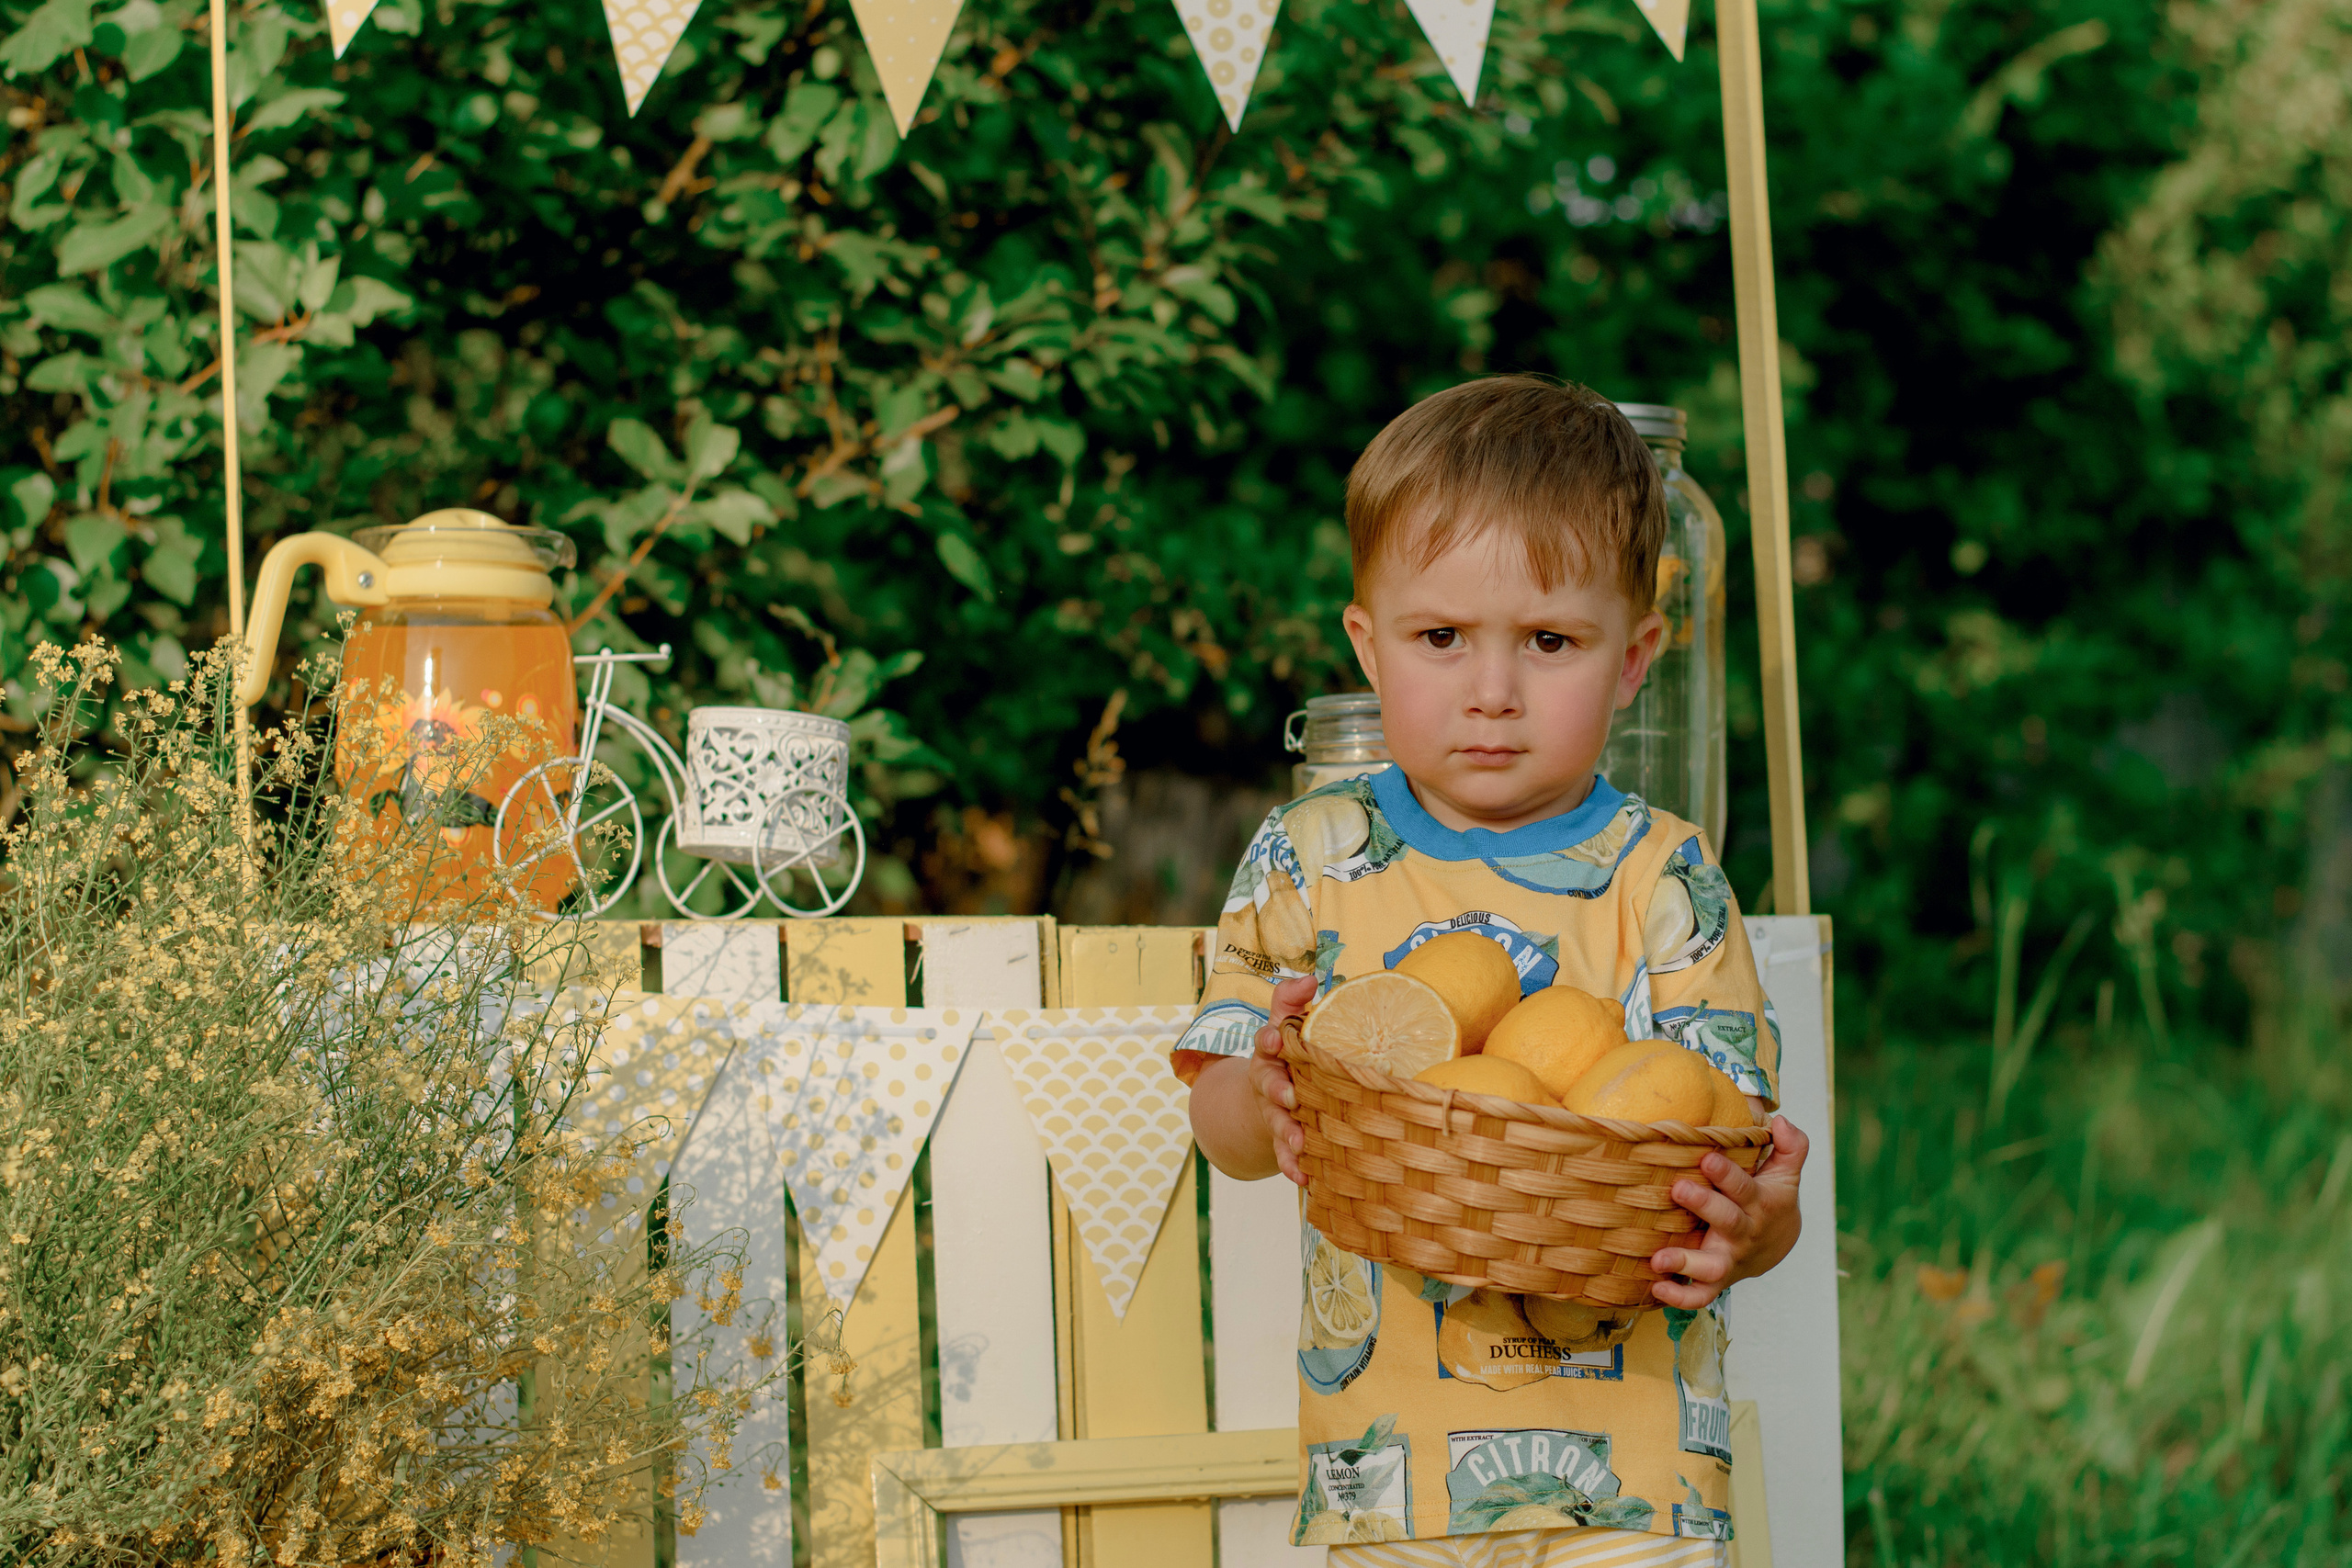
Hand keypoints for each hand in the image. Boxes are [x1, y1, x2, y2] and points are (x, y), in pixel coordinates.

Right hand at [1250, 975, 1316, 1184]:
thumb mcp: (1288, 1024)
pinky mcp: (1285, 1140)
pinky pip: (1285, 1155)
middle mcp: (1269, 1084)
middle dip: (1278, 1092)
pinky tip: (1304, 1178)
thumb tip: (1311, 978)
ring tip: (1300, 1146)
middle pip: (1269, 1086)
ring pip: (1278, 1124)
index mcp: (1272, 1053)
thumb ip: (1293, 1001)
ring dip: (1287, 1134)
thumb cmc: (1291, 1055)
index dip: (1270, 1040)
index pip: (1266, 1042)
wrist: (1277, 1097)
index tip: (1277, 1040)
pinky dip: (1292, 1166)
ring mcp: (1275, 1114)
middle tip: (1291, 1098)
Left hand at [1649, 1115, 1808, 1309]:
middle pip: (1727, 1220)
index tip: (1707, 1160)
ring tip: (1658, 1258)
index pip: (1744, 1187)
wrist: (1777, 1246)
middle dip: (1703, 1204)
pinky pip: (1701, 1294)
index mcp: (1760, 1202)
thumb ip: (1790, 1145)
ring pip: (1712, 1266)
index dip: (1727, 1175)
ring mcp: (1730, 1258)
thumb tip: (1780, 1122)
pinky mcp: (1717, 1279)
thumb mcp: (1786, 1172)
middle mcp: (1744, 1232)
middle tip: (1678, 1188)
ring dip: (1685, 1262)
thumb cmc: (1772, 1199)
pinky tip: (1658, 1288)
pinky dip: (1681, 1296)